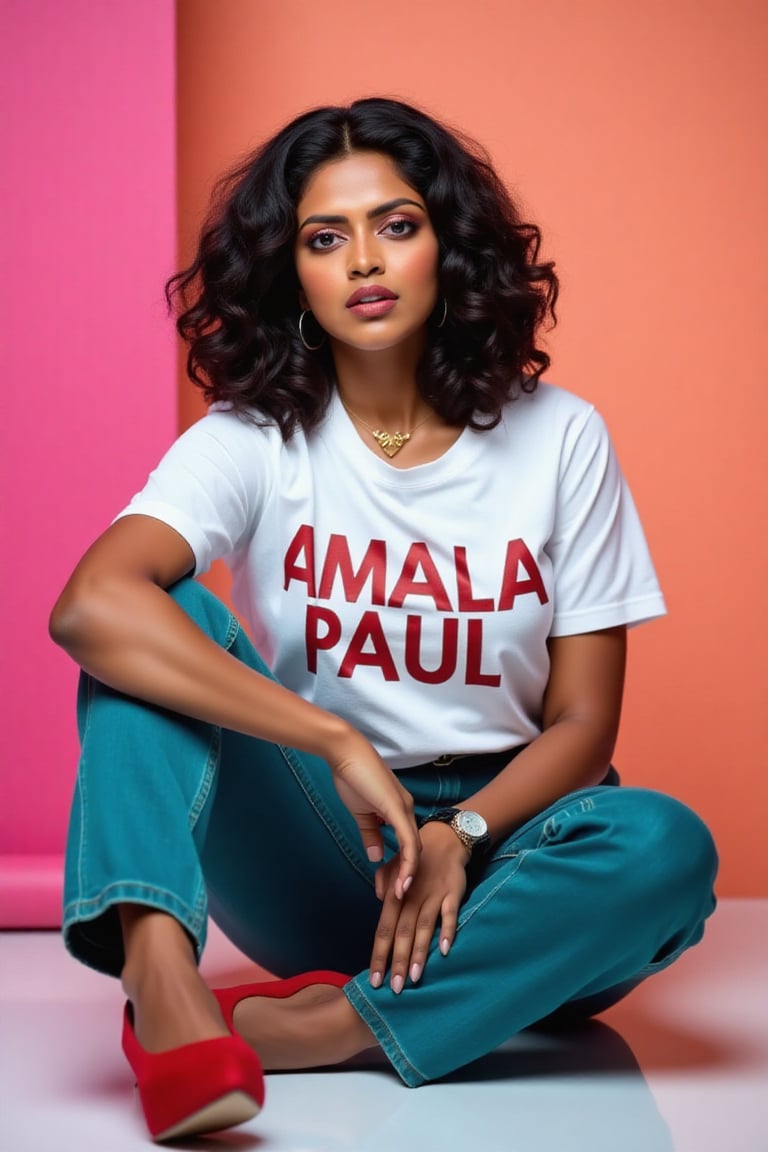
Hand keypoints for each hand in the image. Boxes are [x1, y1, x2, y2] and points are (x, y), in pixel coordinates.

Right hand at [328, 730, 420, 899]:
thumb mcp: (361, 812)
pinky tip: (403, 878)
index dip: (403, 866)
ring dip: (409, 873)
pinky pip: (407, 840)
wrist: (345, 752)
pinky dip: (407, 861)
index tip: (394, 886)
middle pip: (415, 849)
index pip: (407, 844)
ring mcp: (404, 808)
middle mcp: (407, 809)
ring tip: (402, 895)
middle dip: (408, 875)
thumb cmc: (351, 777)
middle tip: (400, 898)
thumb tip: (376, 856)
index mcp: (399, 810)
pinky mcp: (397, 808)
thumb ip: (371, 833)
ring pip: (414, 848)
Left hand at [369, 821, 469, 991]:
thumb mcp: (393, 866)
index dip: (379, 954)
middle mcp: (412, 896)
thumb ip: (382, 884)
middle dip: (398, 961)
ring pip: (424, 927)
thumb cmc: (415, 858)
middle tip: (394, 988)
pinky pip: (450, 914)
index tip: (373, 979)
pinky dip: (447, 931)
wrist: (444, 839)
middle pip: (402, 932)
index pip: (383, 928)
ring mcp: (433, 895)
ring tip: (415, 978)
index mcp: (395, 893)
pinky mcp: (453, 893)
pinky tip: (445, 950)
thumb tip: (378, 901)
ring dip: (420, 953)